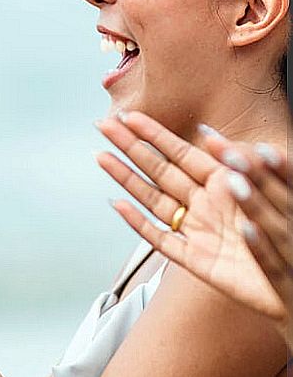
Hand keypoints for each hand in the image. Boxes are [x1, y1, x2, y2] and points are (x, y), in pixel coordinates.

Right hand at [95, 111, 289, 345]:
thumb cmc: (291, 232)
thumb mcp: (272, 186)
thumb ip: (242, 161)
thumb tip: (206, 131)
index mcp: (225, 184)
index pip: (181, 152)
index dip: (154, 134)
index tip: (130, 116)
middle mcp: (205, 205)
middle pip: (160, 170)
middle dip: (131, 148)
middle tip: (104, 126)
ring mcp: (197, 232)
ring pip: (153, 200)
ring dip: (126, 178)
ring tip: (102, 157)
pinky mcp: (195, 260)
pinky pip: (160, 239)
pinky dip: (138, 223)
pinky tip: (118, 205)